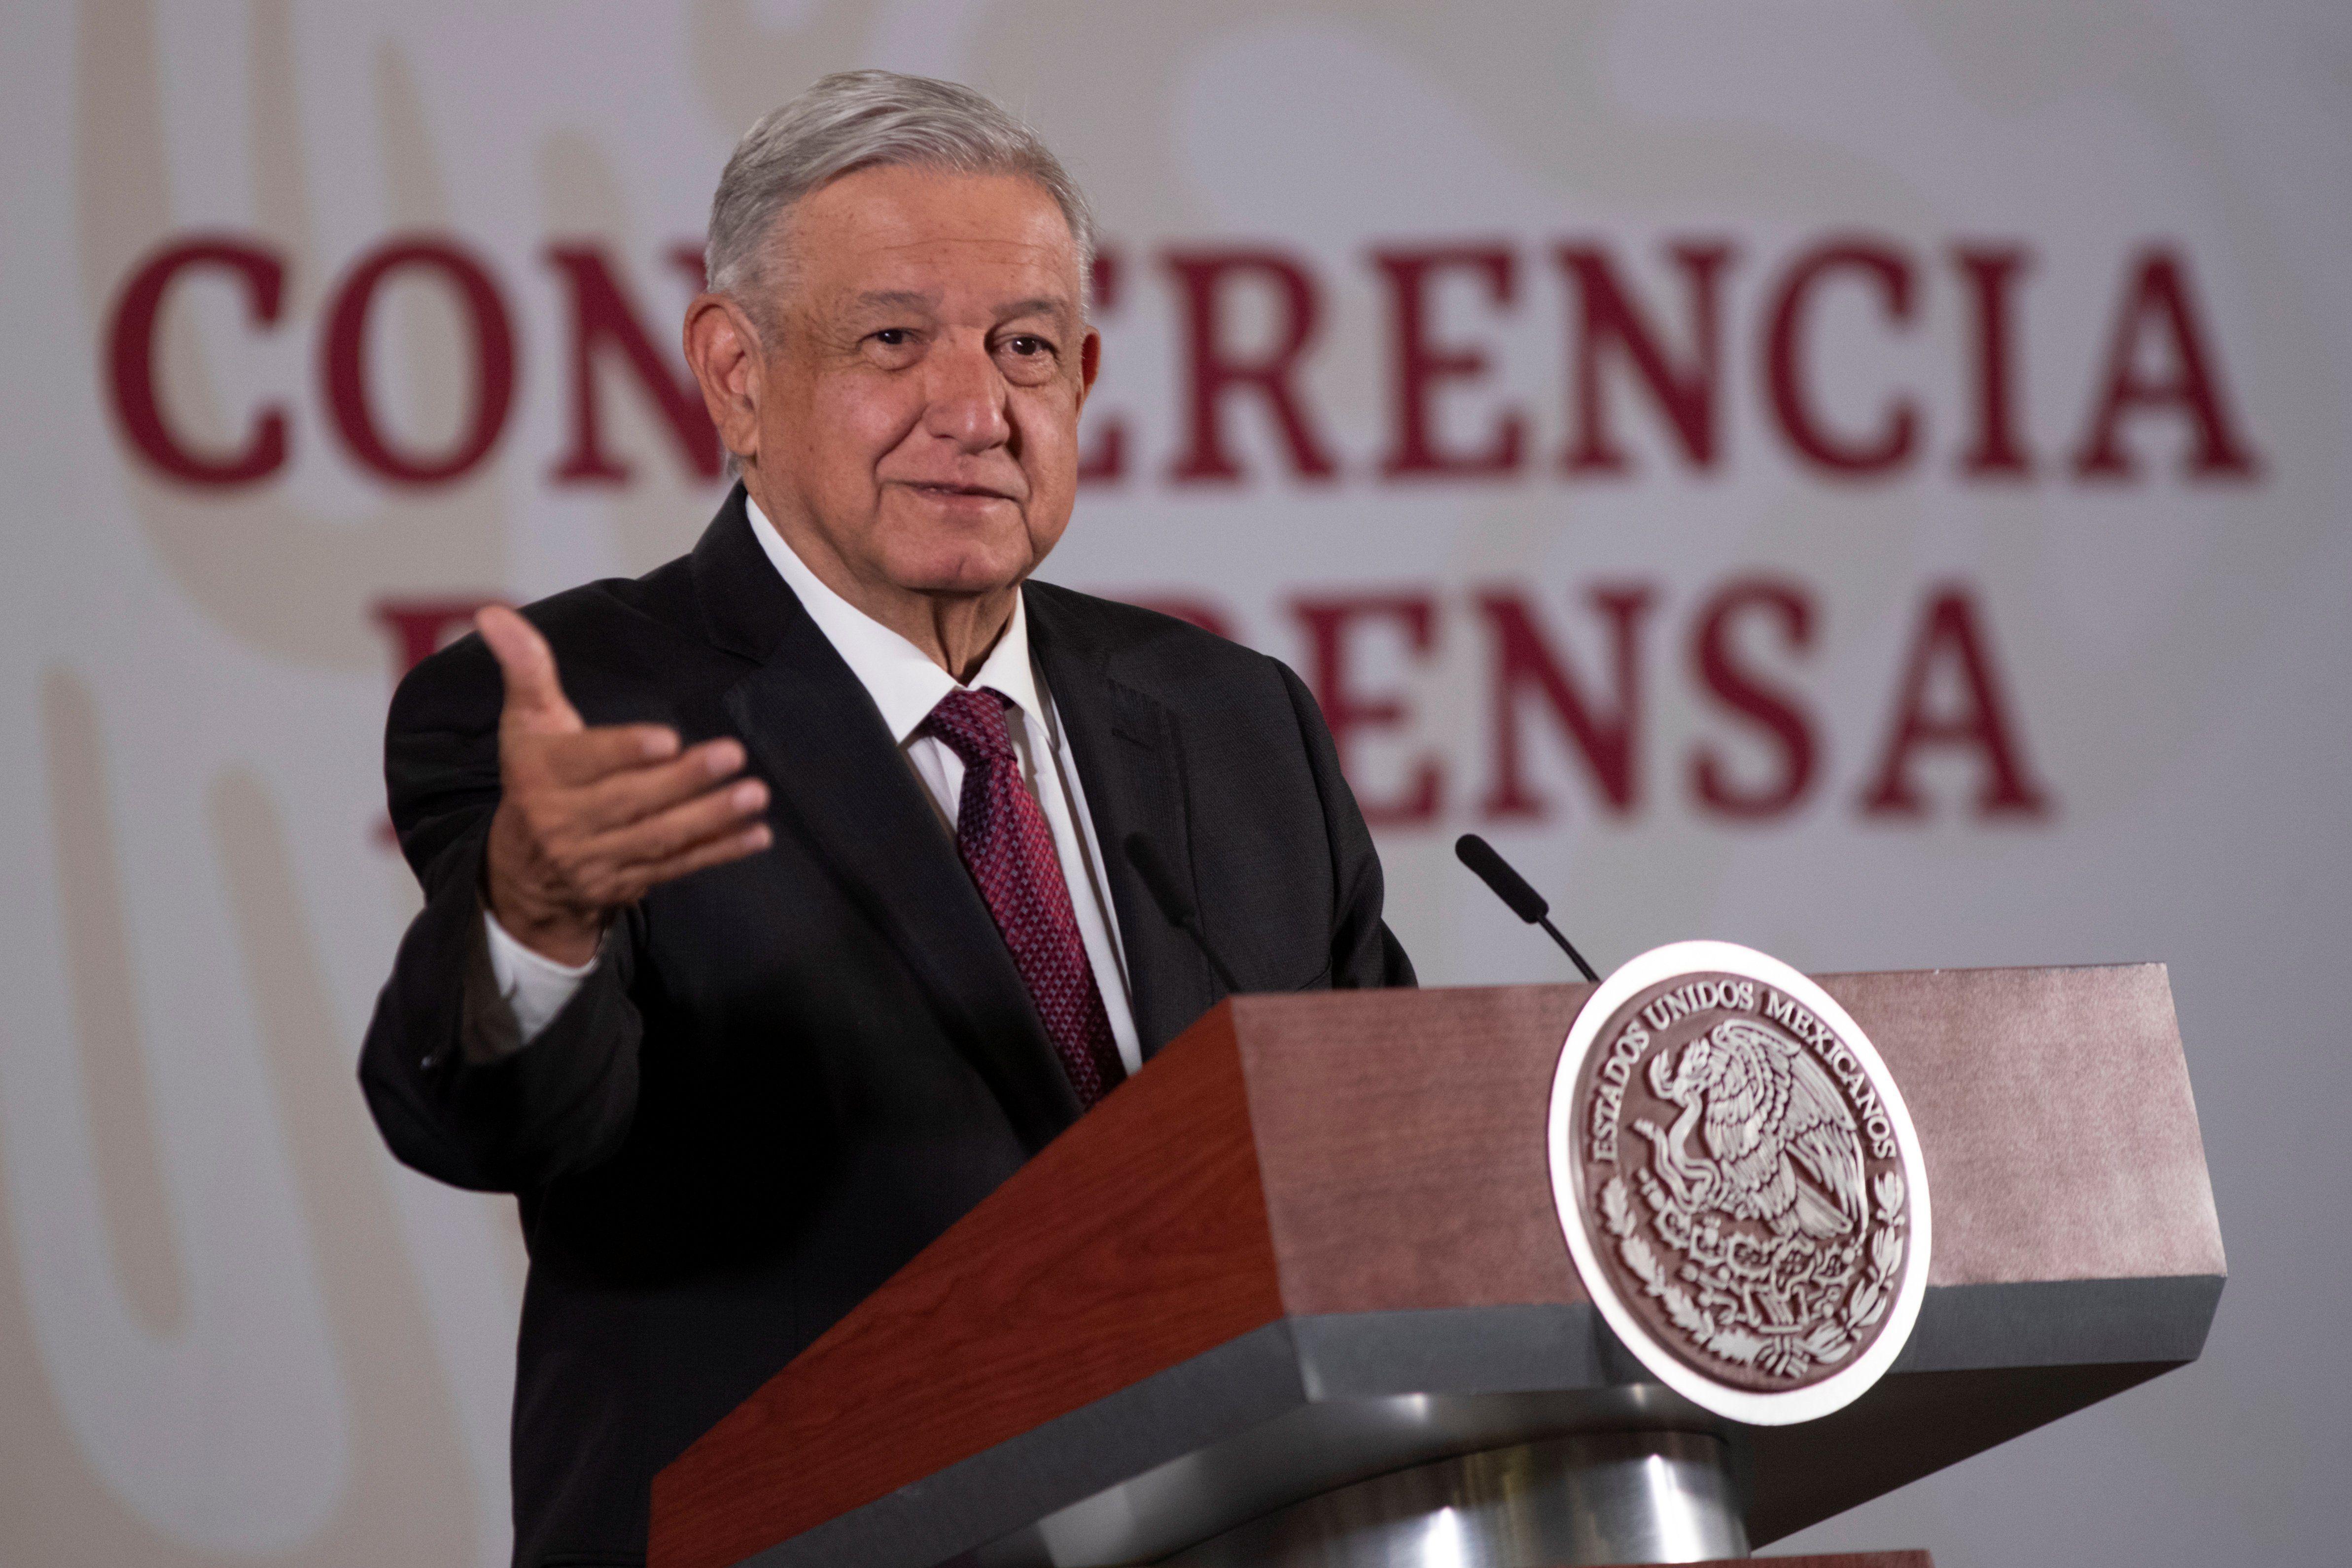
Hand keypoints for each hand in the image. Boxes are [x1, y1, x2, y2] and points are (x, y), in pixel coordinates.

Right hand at [476, 605, 770, 964]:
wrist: (523, 872)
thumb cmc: (536, 777)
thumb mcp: (526, 722)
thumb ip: (525, 668)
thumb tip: (491, 612)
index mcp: (539, 776)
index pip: (583, 762)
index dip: (624, 752)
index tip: (668, 739)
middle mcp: (564, 823)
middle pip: (628, 802)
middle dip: (682, 781)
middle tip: (732, 754)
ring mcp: (597, 860)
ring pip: (658, 838)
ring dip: (710, 818)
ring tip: (754, 794)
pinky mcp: (627, 882)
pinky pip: (678, 867)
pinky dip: (720, 852)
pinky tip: (757, 835)